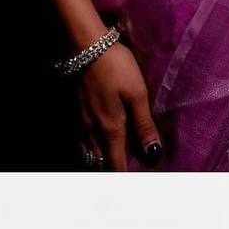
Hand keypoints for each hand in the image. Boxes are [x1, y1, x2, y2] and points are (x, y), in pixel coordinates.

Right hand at [76, 40, 162, 170]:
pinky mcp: (76, 113)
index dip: (126, 180)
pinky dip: (92, 150)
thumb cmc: (115, 67)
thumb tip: (153, 154)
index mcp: (111, 130)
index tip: (136, 183)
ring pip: (90, 156)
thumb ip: (143, 124)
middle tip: (128, 172)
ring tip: (116, 160)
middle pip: (101, 166)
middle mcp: (93, 133)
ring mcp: (81, 124)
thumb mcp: (136, 92)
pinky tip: (100, 142)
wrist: (84, 45)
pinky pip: (83, 143)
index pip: (117, 168)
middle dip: (114, 172)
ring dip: (102, 163)